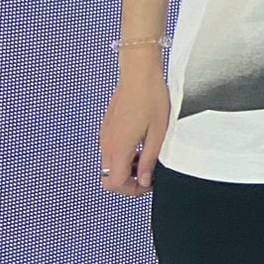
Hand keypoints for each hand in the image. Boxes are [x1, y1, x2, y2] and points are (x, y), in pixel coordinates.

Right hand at [100, 67, 169, 195]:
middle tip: (148, 174)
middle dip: (128, 182)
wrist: (139, 73)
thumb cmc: (151, 97)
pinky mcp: (107, 127)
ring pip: (109, 165)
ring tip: (147, 156)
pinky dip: (123, 155)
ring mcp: (105, 135)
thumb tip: (145, 180)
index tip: (148, 185)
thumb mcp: (158, 132)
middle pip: (109, 177)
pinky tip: (139, 143)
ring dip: (126, 168)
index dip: (132, 191)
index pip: (115, 184)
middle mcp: (107, 143)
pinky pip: (110, 150)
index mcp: (119, 147)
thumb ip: (150, 159)